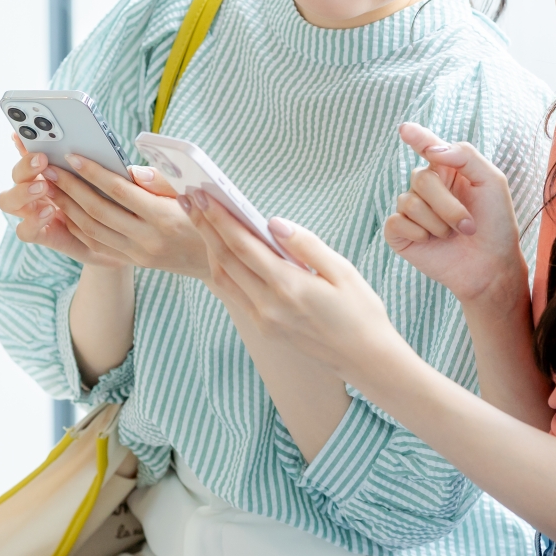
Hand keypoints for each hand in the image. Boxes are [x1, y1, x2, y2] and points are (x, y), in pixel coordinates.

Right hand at [0, 138, 130, 266]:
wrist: (117, 237)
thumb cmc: (111, 202)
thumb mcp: (108, 179)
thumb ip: (99, 165)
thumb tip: (103, 147)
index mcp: (48, 171)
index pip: (28, 152)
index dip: (22, 141)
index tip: (23, 132)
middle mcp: (34, 189)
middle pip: (15, 174)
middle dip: (25, 165)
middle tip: (42, 160)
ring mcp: (34, 212)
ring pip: (9, 200)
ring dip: (22, 191)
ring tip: (43, 187)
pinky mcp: (42, 234)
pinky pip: (24, 230)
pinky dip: (33, 220)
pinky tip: (49, 211)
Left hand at [25, 140, 209, 278]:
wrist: (216, 261)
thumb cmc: (207, 218)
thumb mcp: (193, 194)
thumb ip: (162, 182)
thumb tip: (129, 170)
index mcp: (165, 218)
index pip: (120, 192)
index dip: (94, 173)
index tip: (73, 156)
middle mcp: (148, 240)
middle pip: (99, 212)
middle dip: (70, 188)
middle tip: (49, 168)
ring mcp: (138, 254)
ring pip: (92, 230)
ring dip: (67, 207)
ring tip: (50, 186)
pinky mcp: (132, 261)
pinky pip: (97, 245)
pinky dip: (76, 226)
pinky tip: (64, 209)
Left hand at [184, 194, 407, 386]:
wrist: (365, 359)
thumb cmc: (361, 312)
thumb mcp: (343, 271)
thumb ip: (307, 245)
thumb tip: (274, 223)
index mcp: (289, 288)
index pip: (244, 247)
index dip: (221, 220)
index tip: (204, 196)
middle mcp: (269, 307)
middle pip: (225, 261)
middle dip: (206, 228)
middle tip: (190, 199)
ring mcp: (263, 321)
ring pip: (224, 279)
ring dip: (209, 248)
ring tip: (200, 220)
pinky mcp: (264, 329)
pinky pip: (234, 294)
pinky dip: (223, 268)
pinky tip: (221, 250)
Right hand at [383, 123, 529, 308]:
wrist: (491, 267)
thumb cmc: (496, 224)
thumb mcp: (492, 183)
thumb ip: (466, 156)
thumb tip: (433, 150)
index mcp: (448, 169)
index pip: (428, 146)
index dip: (417, 137)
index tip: (406, 129)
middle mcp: (427, 186)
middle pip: (421, 179)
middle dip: (448, 206)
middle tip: (468, 225)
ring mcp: (411, 209)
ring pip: (409, 202)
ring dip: (438, 223)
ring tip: (454, 235)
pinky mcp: (400, 232)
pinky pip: (396, 222)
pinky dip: (418, 232)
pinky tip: (431, 241)